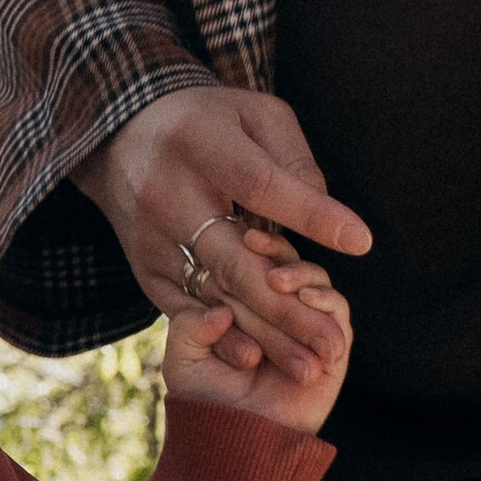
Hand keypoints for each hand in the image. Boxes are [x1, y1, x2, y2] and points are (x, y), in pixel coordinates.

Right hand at [77, 87, 368, 380]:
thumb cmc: (206, 123)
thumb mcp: (254, 114)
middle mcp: (167, 198)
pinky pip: (188, 312)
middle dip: (287, 309)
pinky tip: (260, 361)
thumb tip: (324, 215)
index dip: (310, 216)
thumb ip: (293, 160)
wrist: (121, 139)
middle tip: (333, 344)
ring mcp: (152, 240)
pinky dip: (226, 338)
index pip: (261, 186)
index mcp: (199, 145)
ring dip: (264, 337)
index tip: (359, 241)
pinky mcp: (145, 270)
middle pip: (233, 262)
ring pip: (214, 298)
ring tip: (309, 366)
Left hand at [162, 227, 350, 434]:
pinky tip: (304, 298)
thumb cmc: (205, 403)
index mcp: (249, 306)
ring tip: (276, 281)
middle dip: (276, 249)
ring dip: (300, 273)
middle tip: (255, 245)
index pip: (257, 263)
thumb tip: (219, 309)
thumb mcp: (183, 361)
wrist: (235, 442)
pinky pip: (339, 312)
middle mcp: (281, 312)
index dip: (253, 244)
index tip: (240, 233)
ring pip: (317, 281)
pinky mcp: (334, 347)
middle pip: (290, 263)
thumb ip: (189, 328)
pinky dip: (325, 299)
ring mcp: (310, 327)